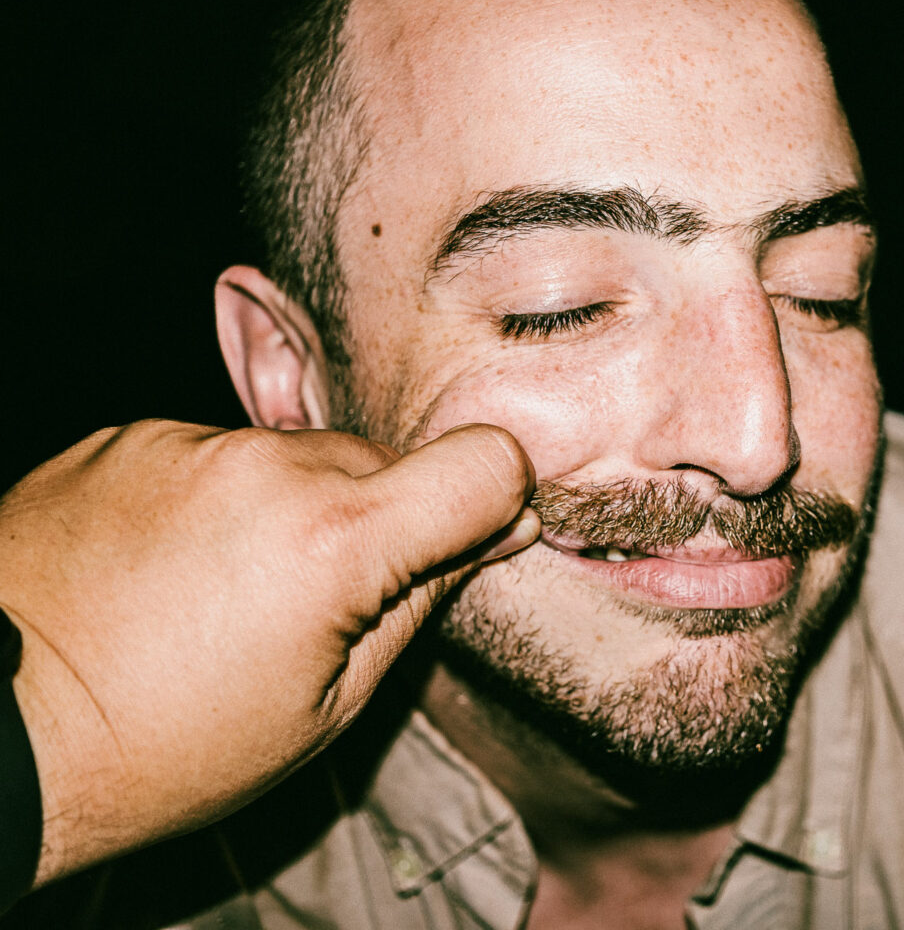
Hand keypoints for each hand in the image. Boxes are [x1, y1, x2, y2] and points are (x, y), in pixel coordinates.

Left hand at [0, 420, 535, 886]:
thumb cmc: (160, 749)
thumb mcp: (326, 709)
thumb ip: (421, 603)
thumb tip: (496, 531)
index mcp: (334, 542)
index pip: (484, 462)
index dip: (498, 497)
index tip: (475, 533)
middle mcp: (264, 467)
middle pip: (381, 463)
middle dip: (372, 519)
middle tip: (311, 603)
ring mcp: (185, 443)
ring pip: (293, 458)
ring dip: (286, 508)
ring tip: (216, 593)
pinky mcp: (123, 437)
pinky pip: (213, 454)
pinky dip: (212, 501)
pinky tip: (163, 570)